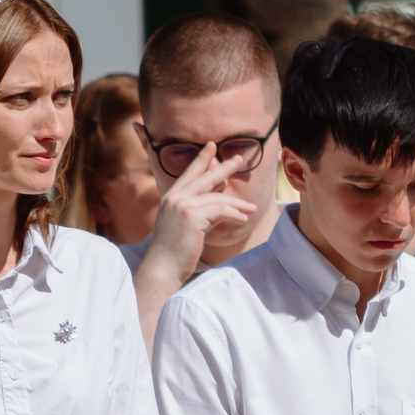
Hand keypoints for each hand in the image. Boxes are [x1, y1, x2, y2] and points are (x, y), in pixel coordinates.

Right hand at [136, 145, 258, 278]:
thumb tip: (221, 204)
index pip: (189, 173)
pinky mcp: (192, 216)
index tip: (211, 146)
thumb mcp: (187, 227)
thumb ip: (202, 212)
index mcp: (171, 198)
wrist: (161, 268)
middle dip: (224, 167)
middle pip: (205, 177)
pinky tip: (243, 218)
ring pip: (217, 197)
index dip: (201, 159)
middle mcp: (175, 197)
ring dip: (237, 203)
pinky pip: (220, 210)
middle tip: (239, 159)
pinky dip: (234, 214)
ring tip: (252, 208)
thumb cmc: (173, 252)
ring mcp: (182, 205)